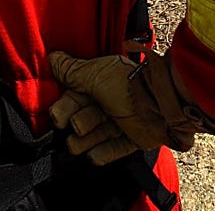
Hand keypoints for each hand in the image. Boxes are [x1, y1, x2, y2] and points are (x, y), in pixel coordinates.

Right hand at [48, 51, 214, 165]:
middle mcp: (111, 100)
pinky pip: (115, 149)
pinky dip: (103, 153)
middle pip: (85, 117)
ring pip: (97, 134)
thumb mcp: (94, 75)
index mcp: (100, 82)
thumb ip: (71, 70)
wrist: (163, 103)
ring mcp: (123, 120)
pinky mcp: (135, 138)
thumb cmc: (128, 85)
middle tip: (74, 126)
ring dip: (85, 140)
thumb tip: (52, 58)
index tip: (57, 116)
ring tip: (78, 143)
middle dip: (76, 123)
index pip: (76, 96)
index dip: (65, 107)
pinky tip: (93, 155)